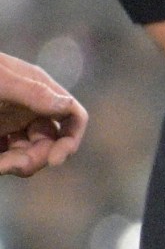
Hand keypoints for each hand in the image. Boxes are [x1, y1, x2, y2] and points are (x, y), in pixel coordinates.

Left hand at [0, 53, 86, 175]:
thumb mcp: (1, 82)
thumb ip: (33, 92)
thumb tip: (69, 104)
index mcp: (39, 90)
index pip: (73, 117)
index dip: (71, 140)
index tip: (54, 161)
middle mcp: (31, 107)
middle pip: (52, 143)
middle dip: (35, 158)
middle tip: (8, 165)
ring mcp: (14, 121)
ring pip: (30, 154)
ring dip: (16, 164)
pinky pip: (10, 156)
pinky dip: (4, 163)